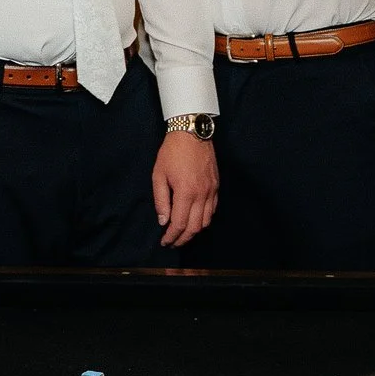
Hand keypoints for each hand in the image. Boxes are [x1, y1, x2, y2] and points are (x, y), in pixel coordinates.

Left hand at [152, 130, 219, 246]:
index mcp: (186, 192)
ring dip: (194, 231)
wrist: (192, 133)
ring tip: (183, 233)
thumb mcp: (158, 175)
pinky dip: (204, 219)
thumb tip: (163, 221)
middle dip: (183, 239)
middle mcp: (201, 194)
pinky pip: (212, 209)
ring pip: (206, 221)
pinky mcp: (216, 186)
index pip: (179, 224)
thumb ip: (161, 200)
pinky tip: (195, 219)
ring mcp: (211, 190)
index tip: (165, 242)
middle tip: (173, 242)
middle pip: (195, 227)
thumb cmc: (172, 152)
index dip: (171, 236)